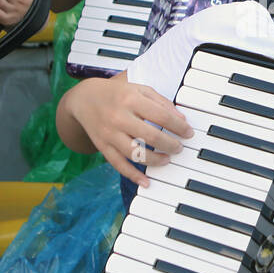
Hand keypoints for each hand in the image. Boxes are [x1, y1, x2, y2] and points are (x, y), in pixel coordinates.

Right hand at [69, 76, 193, 186]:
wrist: (84, 99)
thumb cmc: (118, 94)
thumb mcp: (140, 90)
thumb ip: (162, 103)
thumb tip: (181, 120)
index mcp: (131, 99)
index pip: (161, 116)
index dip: (179, 127)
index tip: (188, 133)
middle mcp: (119, 117)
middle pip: (150, 136)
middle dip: (170, 145)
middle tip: (179, 148)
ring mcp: (109, 133)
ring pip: (135, 153)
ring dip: (155, 160)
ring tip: (166, 159)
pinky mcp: (102, 146)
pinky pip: (118, 165)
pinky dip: (133, 176)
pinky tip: (146, 182)